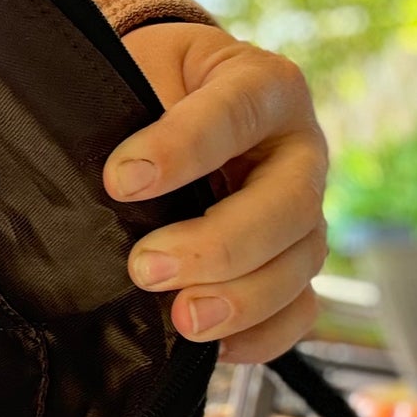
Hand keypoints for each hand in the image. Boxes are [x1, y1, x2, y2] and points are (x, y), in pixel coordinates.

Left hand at [105, 22, 327, 364]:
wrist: (166, 106)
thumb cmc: (149, 86)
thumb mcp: (140, 70)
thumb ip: (135, 107)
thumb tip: (113, 181)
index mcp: (265, 87)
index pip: (238, 111)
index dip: (184, 147)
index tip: (121, 181)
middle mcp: (298, 149)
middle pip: (288, 202)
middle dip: (218, 244)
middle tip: (147, 267)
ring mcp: (303, 210)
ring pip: (300, 261)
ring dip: (242, 298)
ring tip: (182, 319)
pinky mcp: (292, 263)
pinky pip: (300, 308)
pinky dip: (264, 334)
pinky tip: (214, 346)